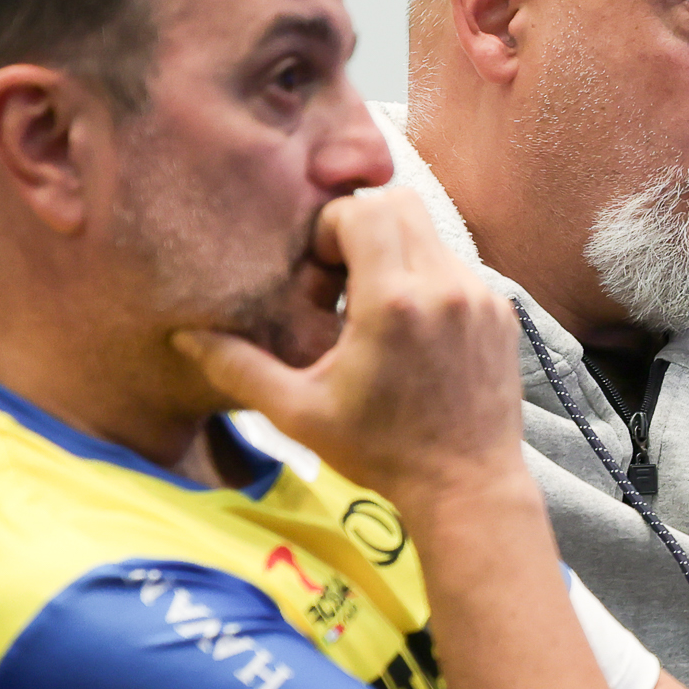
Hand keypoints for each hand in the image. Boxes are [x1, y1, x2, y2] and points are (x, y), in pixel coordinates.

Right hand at [172, 187, 526, 509]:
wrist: (467, 486)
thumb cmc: (381, 453)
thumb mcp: (299, 414)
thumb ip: (239, 368)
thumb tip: (186, 337)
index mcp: (393, 301)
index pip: (363, 209)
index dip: (331, 230)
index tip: (319, 276)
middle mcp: (444, 286)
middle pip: (401, 202)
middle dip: (364, 227)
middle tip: (342, 279)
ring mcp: (481, 296)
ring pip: (431, 234)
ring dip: (397, 254)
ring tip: (375, 311)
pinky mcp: (502, 312)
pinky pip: (458, 268)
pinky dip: (429, 282)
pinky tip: (412, 333)